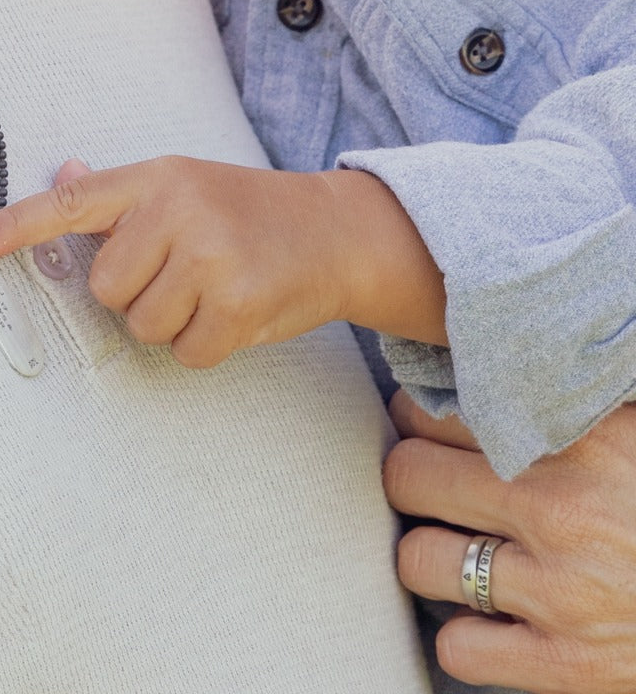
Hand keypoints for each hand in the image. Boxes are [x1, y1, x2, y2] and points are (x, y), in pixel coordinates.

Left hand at [0, 155, 441, 365]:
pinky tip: (233, 312)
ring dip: (170, 320)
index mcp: (156, 177)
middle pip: (105, 287)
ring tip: (211, 288)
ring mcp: (209, 256)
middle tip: (182, 272)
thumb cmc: (248, 210)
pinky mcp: (236, 304)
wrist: (335, 230)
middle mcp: (178, 210)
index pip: (73, 202)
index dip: (20, 225)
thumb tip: (62, 173)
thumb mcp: (186, 183)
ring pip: (140, 324)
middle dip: (136, 293)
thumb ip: (123, 194)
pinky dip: (205, 344)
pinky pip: (184, 351)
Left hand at [384, 391, 635, 693]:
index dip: (419, 416)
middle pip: (407, 474)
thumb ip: (564, 401)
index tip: (425, 426)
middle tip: (431, 487)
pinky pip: (458, 646)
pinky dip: (467, 637)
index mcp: (579, 437)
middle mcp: (562, 506)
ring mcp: (562, 589)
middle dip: (411, 480)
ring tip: (459, 550)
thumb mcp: (625, 432)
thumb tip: (486, 358)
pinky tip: (496, 620)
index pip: (437, 406)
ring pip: (417, 558)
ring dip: (430, 557)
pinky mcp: (568, 665)